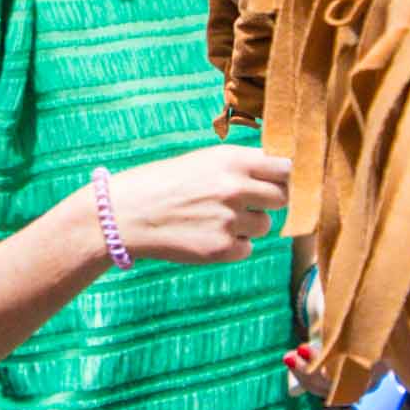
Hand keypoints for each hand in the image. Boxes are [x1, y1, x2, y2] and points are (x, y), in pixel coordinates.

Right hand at [97, 141, 293, 267]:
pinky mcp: (221, 248)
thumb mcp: (202, 161)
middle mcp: (235, 188)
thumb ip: (241, 166)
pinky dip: (233, 246)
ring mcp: (230, 220)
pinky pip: (247, 248)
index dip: (283, 176)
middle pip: (282, 197)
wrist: (125, 214)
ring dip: (248, 225)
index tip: (278, 181)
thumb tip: (280, 174)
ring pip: (264, 225)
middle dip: (268, 201)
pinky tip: (207, 235)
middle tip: (245, 202)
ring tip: (215, 219)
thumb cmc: (162, 183)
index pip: (285, 167)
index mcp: (232, 160)